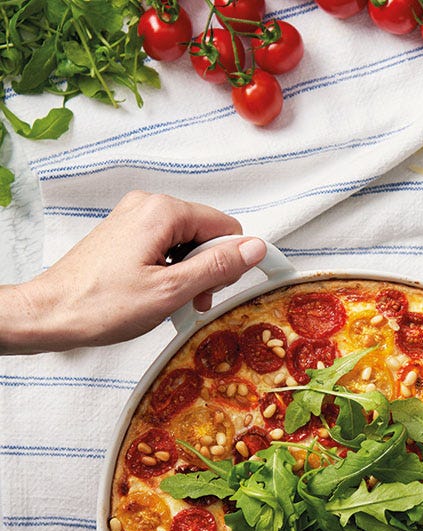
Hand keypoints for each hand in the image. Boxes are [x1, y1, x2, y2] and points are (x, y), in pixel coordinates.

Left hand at [0, 191, 266, 353]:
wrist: (50, 314)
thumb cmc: (102, 305)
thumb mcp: (172, 290)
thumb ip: (218, 266)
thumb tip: (255, 247)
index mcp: (163, 212)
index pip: (225, 226)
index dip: (231, 260)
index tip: (218, 290)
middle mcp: (148, 206)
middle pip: (206, 234)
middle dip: (208, 270)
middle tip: (192, 301)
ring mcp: (134, 219)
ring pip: (187, 243)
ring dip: (190, 275)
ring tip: (173, 302)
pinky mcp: (125, 235)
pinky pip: (166, 248)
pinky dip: (171, 272)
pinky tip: (159, 295)